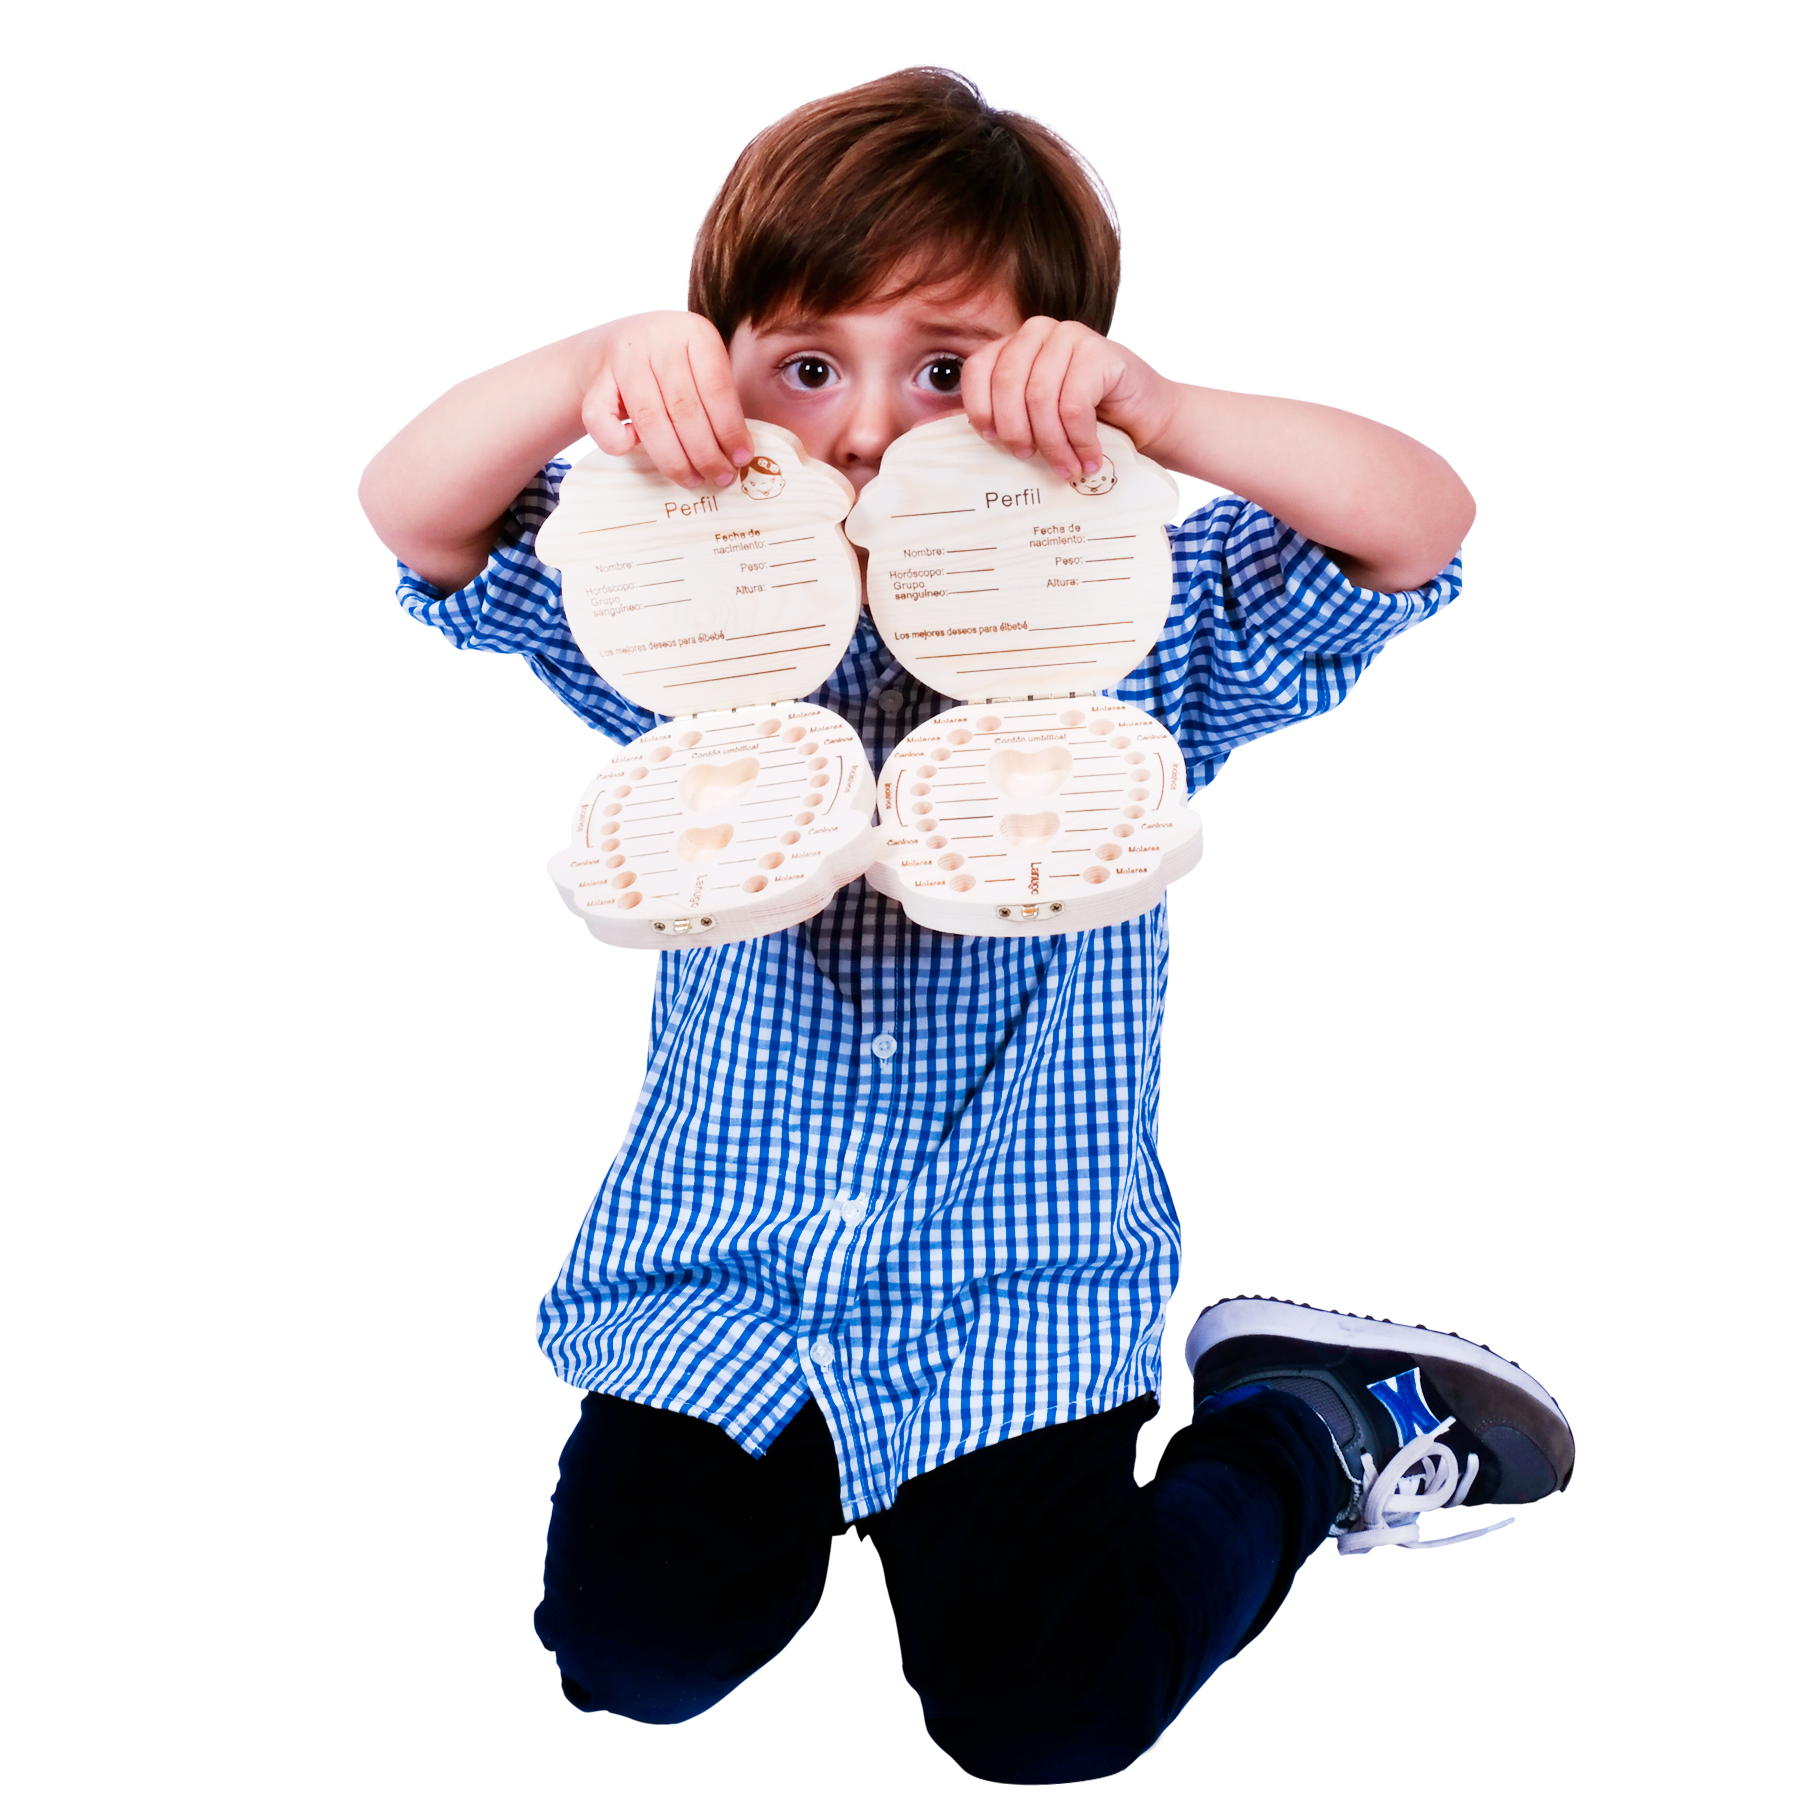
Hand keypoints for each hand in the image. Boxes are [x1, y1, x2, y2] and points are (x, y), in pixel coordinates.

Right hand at [578, 312, 753, 489]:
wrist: (609, 349)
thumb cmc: (669, 369)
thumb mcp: (699, 368)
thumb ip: (718, 401)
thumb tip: (739, 455)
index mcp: (694, 332)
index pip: (716, 387)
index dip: (730, 430)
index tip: (741, 460)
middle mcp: (658, 338)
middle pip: (685, 408)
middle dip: (706, 453)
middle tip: (720, 479)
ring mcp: (623, 357)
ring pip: (650, 420)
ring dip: (674, 459)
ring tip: (692, 480)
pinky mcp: (594, 379)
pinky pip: (603, 421)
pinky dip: (620, 443)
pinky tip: (636, 451)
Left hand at [957, 317, 1174, 483]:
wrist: (1146, 416)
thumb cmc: (1088, 421)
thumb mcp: (1037, 418)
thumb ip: (1005, 416)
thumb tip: (959, 435)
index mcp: (1015, 345)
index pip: (978, 369)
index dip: (980, 409)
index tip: (994, 443)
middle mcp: (1038, 332)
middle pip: (1007, 384)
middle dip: (1017, 432)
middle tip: (1032, 461)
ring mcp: (1070, 336)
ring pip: (1040, 398)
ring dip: (1053, 444)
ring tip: (1067, 468)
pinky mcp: (1100, 351)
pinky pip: (1073, 405)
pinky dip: (1079, 440)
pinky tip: (1089, 457)